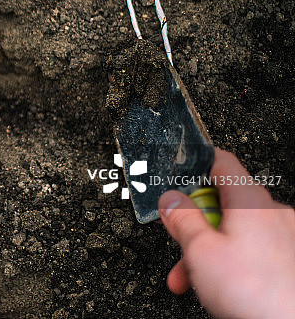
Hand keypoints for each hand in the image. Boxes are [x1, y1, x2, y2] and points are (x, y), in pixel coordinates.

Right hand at [159, 148, 294, 317]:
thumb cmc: (256, 292)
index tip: (180, 174)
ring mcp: (286, 236)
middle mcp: (274, 213)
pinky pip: (253, 250)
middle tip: (180, 242)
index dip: (196, 164)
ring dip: (210, 250)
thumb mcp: (200, 251)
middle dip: (196, 225)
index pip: (221, 162)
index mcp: (251, 201)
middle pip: (224, 205)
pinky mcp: (290, 259)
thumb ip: (182, 219)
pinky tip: (220, 283)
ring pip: (237, 232)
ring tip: (192, 276)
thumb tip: (171, 199)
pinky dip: (232, 262)